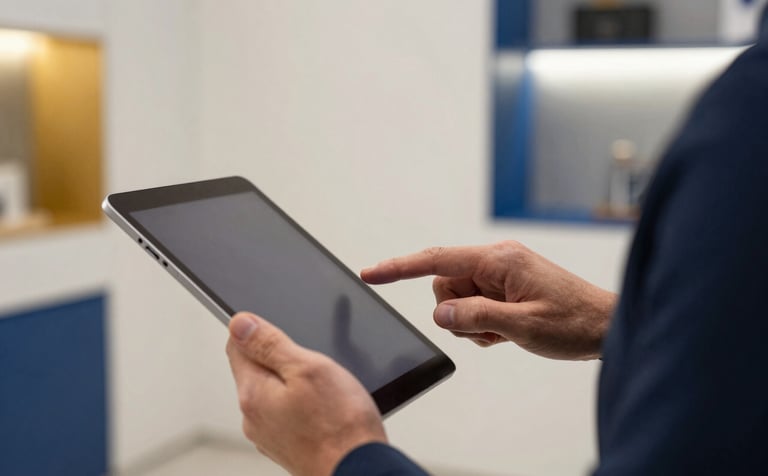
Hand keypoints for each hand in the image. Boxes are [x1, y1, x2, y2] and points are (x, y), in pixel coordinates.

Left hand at [226, 312, 386, 475]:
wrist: (359, 469)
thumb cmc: (340, 426)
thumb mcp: (307, 368)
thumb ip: (270, 343)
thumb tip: (240, 323)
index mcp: (253, 393)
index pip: (236, 346)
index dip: (259, 330)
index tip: (283, 331)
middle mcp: (254, 417)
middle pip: (257, 370)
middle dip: (282, 358)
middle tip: (315, 364)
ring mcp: (270, 435)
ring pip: (275, 392)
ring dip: (295, 383)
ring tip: (326, 390)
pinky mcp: (288, 446)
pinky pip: (289, 413)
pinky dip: (304, 405)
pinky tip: (327, 410)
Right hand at [361, 241, 615, 359]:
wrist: (606, 327)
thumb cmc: (574, 322)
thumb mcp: (522, 326)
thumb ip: (475, 317)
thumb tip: (440, 313)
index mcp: (498, 259)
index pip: (436, 260)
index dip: (399, 267)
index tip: (370, 273)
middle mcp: (496, 260)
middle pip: (444, 285)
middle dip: (457, 312)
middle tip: (492, 328)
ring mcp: (500, 274)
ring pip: (457, 300)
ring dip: (472, 322)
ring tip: (505, 331)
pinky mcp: (505, 288)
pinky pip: (473, 307)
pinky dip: (483, 325)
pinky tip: (508, 331)